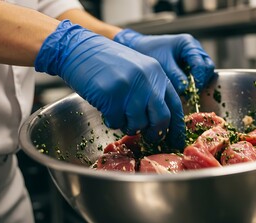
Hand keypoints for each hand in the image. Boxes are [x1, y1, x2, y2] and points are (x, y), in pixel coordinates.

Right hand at [35, 20, 184, 148]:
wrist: (78, 49)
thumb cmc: (107, 63)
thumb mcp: (138, 70)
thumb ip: (151, 90)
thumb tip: (162, 122)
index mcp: (157, 74)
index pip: (175, 105)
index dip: (176, 126)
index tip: (176, 140)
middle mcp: (147, 80)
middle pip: (162, 118)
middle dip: (156, 133)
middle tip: (150, 138)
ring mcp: (130, 88)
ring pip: (138, 123)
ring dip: (129, 126)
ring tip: (120, 115)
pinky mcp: (112, 95)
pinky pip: (116, 122)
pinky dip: (112, 121)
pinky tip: (107, 109)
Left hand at [114, 29, 214, 93]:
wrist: (138, 49)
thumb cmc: (149, 52)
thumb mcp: (163, 64)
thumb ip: (175, 76)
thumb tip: (186, 89)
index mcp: (188, 44)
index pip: (202, 64)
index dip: (199, 79)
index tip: (192, 91)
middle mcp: (194, 50)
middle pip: (207, 68)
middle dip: (201, 82)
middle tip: (191, 93)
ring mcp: (193, 58)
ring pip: (204, 73)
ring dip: (198, 83)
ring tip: (186, 92)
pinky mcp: (189, 66)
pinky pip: (197, 76)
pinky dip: (192, 83)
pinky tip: (184, 90)